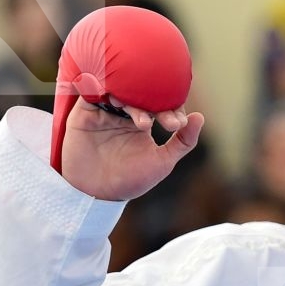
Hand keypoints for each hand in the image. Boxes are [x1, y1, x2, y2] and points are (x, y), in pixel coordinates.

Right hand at [57, 77, 203, 201]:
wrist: (95, 194)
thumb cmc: (129, 181)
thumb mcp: (162, 162)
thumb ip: (183, 141)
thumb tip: (200, 116)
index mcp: (143, 120)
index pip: (159, 102)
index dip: (171, 107)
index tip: (177, 124)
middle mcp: (123, 112)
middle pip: (140, 93)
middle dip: (154, 105)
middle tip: (163, 123)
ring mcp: (104, 110)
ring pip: (119, 91)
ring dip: (132, 101)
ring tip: (142, 122)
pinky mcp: (84, 111)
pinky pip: (93, 92)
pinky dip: (104, 91)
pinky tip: (115, 100)